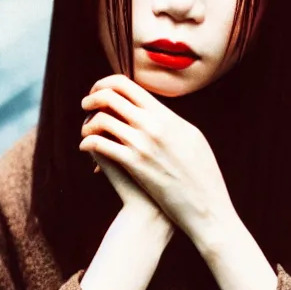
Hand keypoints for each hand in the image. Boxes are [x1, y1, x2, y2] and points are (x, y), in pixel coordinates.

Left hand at [79, 75, 235, 245]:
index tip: (98, 91)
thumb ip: (170, 122)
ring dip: (87, 123)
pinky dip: (87, 142)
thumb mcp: (191, 138)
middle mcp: (153, 124)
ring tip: (85, 131)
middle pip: (110, 96)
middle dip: (92, 97)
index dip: (106, 84)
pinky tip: (85, 148)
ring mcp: (143, 143)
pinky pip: (100, 144)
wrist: (205, 205)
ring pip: (101, 119)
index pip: (128, 85)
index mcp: (166, 115)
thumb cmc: (201, 175)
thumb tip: (154, 112)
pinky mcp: (134, 164)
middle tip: (85, 104)